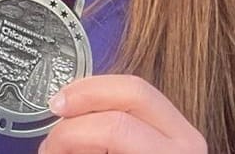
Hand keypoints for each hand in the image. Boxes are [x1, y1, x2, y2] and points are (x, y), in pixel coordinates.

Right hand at [40, 75, 205, 153]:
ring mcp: (183, 129)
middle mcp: (185, 140)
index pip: (118, 128)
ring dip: (92, 94)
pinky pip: (134, 101)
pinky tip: (85, 114)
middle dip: (85, 94)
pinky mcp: (173, 126)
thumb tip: (54, 149)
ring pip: (134, 87)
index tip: (49, 148)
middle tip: (55, 108)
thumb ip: (89, 153)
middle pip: (133, 91)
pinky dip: (104, 102)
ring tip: (66, 113)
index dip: (74, 133)